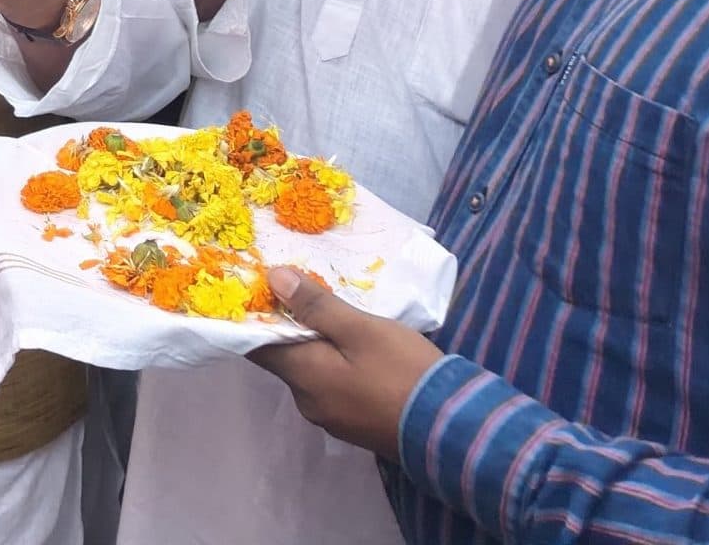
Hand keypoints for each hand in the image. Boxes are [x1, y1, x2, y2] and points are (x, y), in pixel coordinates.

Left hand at [249, 266, 444, 459]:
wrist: (456, 430)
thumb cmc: (404, 373)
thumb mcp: (361, 329)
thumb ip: (316, 306)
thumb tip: (273, 278)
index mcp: (303, 378)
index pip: (256, 346)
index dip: (252, 317)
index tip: (255, 289)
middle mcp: (308, 402)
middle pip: (284, 358)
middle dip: (287, 328)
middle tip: (298, 292)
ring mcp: (333, 418)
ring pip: (310, 373)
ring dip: (314, 346)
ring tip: (329, 315)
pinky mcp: (356, 424)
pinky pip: (332, 387)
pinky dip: (333, 365)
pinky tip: (352, 348)